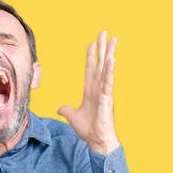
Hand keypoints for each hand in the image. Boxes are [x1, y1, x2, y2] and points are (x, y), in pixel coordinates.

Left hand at [57, 31, 120, 154]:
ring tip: (112, 39)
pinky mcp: (107, 98)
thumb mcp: (73, 116)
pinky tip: (112, 59)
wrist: (96, 140)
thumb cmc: (89, 129)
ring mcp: (103, 92)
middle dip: (101, 48)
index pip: (90, 69)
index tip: (91, 43)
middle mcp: (98, 88)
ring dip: (109, 54)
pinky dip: (110, 70)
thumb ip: (66, 110)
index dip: (90, 56)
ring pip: (106, 69)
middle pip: (100, 64)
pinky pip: (108, 82)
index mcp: (90, 90)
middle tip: (104, 33)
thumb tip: (60, 109)